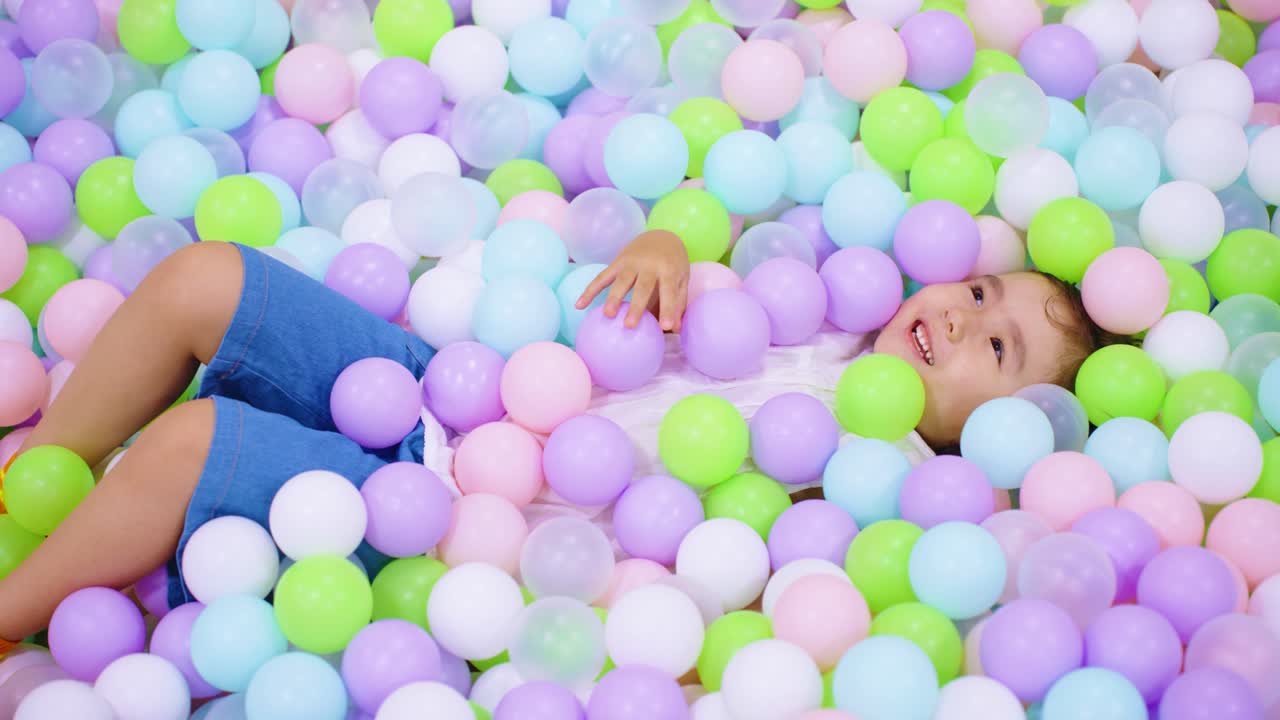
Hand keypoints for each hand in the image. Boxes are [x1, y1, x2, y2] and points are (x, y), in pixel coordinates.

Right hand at [576, 230, 690, 330]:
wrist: (660, 236)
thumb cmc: (673, 263)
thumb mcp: (682, 279)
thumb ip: (678, 302)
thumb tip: (674, 328)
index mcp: (668, 269)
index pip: (669, 290)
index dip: (668, 308)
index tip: (666, 327)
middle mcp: (649, 265)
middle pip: (641, 287)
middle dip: (635, 306)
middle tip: (629, 325)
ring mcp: (630, 263)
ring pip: (620, 281)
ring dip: (613, 298)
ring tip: (608, 315)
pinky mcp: (617, 263)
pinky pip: (602, 277)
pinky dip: (590, 290)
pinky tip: (579, 305)